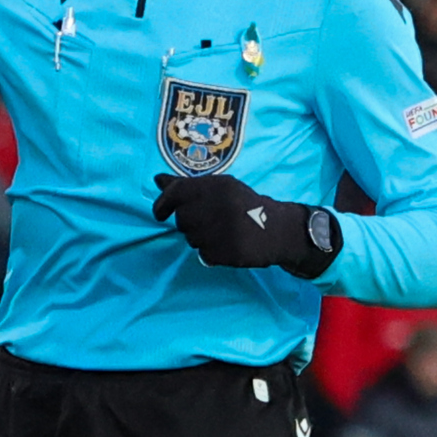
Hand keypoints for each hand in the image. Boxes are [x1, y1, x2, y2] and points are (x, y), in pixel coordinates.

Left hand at [152, 173, 337, 278]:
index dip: (162, 205)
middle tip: (211, 221)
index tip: (160, 214)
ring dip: (201, 238)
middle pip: (182, 220)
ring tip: (223, 232)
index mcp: (216, 186)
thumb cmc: (245, 205)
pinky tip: (227, 245)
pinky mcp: (228, 252)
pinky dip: (212, 253)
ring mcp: (223, 230)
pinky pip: (204, 256)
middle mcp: (218, 206)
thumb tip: (157, 180)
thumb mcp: (220, 188)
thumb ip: (187, 185)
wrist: (279, 230)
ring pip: (191, 239)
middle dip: (190, 222)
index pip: (176, 194)